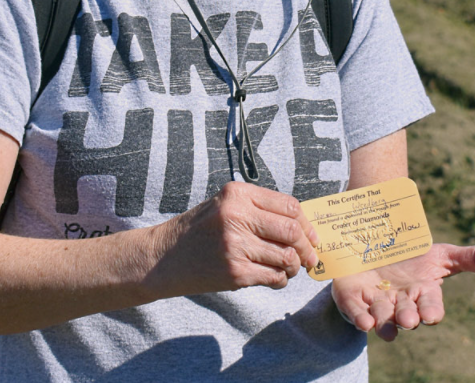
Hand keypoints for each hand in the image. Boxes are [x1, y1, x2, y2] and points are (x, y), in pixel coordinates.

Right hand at [153, 182, 319, 295]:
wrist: (163, 258)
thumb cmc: (199, 230)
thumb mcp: (225, 205)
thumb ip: (259, 209)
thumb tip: (302, 226)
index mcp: (238, 194)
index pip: (289, 205)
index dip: (306, 223)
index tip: (312, 236)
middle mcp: (237, 216)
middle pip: (291, 231)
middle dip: (307, 247)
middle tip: (310, 257)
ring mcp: (236, 245)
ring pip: (286, 257)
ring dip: (294, 266)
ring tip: (290, 268)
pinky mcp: (235, 272)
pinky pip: (273, 277)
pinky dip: (280, 279)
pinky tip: (274, 277)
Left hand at [330, 242, 474, 340]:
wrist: (376, 240)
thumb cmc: (414, 254)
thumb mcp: (444, 253)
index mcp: (423, 295)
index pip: (430, 308)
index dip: (430, 312)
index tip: (429, 315)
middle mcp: (400, 304)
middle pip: (406, 316)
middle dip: (407, 318)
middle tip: (409, 318)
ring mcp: (375, 303)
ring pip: (381, 317)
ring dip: (384, 320)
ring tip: (384, 320)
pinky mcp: (352, 299)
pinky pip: (354, 313)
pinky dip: (359, 318)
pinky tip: (363, 322)